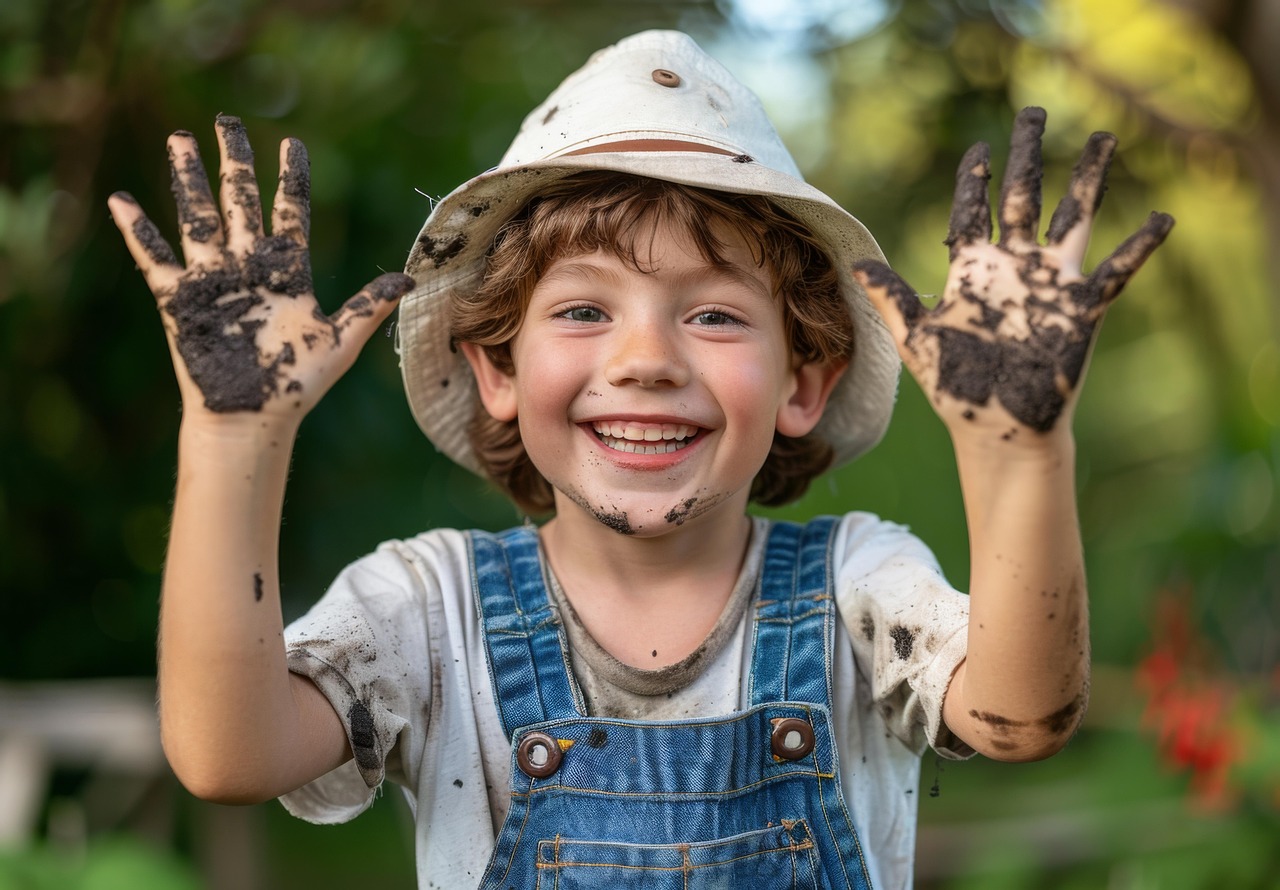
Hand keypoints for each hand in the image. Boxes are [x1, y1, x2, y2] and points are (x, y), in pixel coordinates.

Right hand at [108, 115, 412, 424]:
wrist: (254, 419)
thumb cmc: (299, 385)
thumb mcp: (342, 341)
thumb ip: (370, 305)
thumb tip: (411, 278)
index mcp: (287, 271)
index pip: (290, 211)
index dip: (289, 178)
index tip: (290, 143)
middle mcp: (249, 267)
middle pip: (240, 201)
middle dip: (233, 162)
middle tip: (226, 121)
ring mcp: (214, 280)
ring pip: (198, 217)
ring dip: (188, 179)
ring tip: (179, 140)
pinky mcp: (181, 300)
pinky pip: (155, 259)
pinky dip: (137, 231)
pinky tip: (121, 201)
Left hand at [854, 107, 1173, 440]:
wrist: (998, 430)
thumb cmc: (956, 389)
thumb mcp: (918, 338)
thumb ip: (892, 297)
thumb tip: (857, 263)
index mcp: (972, 271)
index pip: (972, 211)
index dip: (975, 179)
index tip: (980, 148)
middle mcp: (1013, 268)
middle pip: (1023, 197)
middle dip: (1028, 155)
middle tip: (1034, 112)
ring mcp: (1050, 284)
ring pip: (1073, 216)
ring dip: (1090, 178)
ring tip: (1105, 137)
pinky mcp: (1081, 308)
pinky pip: (1117, 269)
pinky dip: (1140, 245)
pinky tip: (1163, 218)